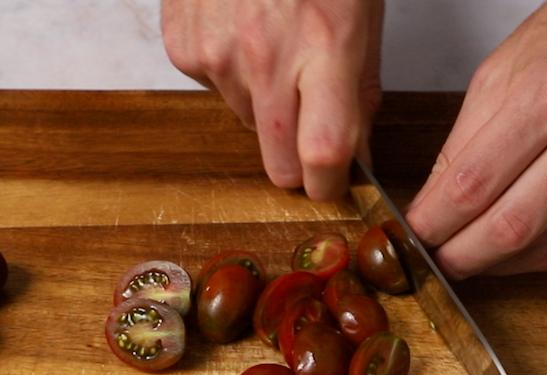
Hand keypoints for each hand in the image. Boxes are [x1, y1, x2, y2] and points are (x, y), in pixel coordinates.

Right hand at [161, 0, 384, 200]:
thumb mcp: (362, 16)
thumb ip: (360, 93)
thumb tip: (357, 155)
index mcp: (325, 44)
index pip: (323, 153)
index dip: (329, 183)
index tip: (333, 184)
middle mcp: (266, 55)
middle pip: (278, 163)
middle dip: (298, 163)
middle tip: (310, 131)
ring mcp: (217, 53)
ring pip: (246, 125)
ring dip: (264, 107)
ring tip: (275, 50)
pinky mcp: (184, 47)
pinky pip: (214, 91)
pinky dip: (231, 75)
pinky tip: (242, 32)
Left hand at [405, 0, 546, 278]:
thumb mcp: (505, 66)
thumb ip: (467, 138)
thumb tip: (434, 200)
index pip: (471, 183)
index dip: (433, 220)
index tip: (413, 232)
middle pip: (509, 227)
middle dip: (459, 255)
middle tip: (434, 261)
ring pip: (546, 247)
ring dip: (496, 265)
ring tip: (467, 260)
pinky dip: (536, 250)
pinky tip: (511, 247)